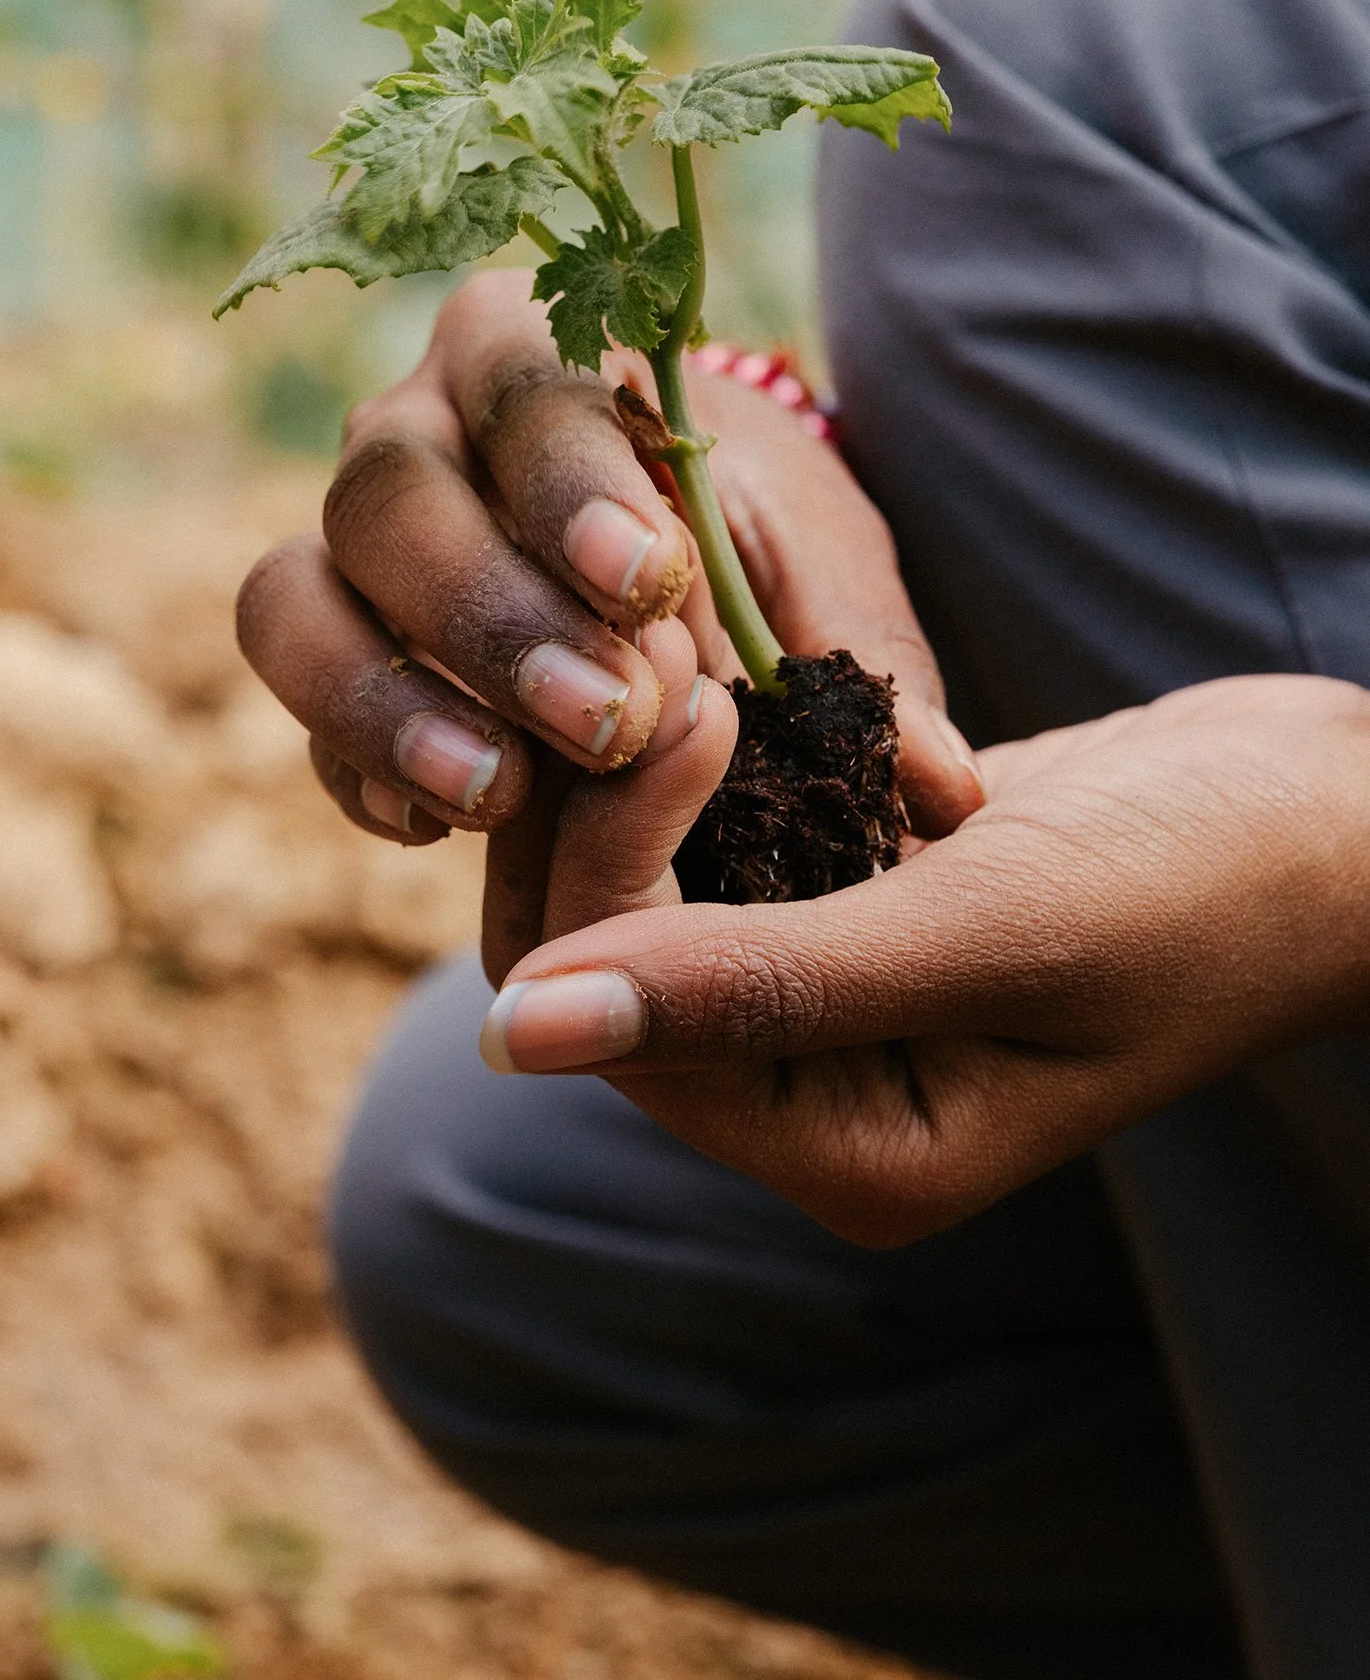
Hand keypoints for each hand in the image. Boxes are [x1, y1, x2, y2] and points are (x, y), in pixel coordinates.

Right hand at [235, 269, 983, 977]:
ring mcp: (348, 542)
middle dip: (490, 611)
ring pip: (294, 594)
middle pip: (388, 491)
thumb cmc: (746, 536)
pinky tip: (432, 827)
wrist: (660, 555)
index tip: (649, 581)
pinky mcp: (325, 648)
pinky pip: (295, 701)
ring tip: (500, 796)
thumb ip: (856, 652)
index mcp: (532, 349)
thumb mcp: (819, 564)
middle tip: (603, 716)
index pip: (524, 390)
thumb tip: (939, 786)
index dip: (571, 486)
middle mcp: (414, 426)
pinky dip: (353, 762)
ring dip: (386, 699)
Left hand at [479, 673, 1369, 1243]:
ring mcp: (835, 991)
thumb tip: (515, 1039)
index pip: (626, 1017)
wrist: (1331, 814)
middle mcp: (818, 1090)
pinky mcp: (857, 899)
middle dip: (617, 803)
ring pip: (656, 875)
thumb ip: (754, 986)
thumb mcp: (984, 934)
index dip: (614, 859)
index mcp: (844, 1147)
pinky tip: (791, 690)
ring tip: (717, 655)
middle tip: (679, 662)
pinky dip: (744, 752)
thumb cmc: (1200, 886)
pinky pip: (735, 828)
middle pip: (609, 950)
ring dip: (668, 764)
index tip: (689, 706)